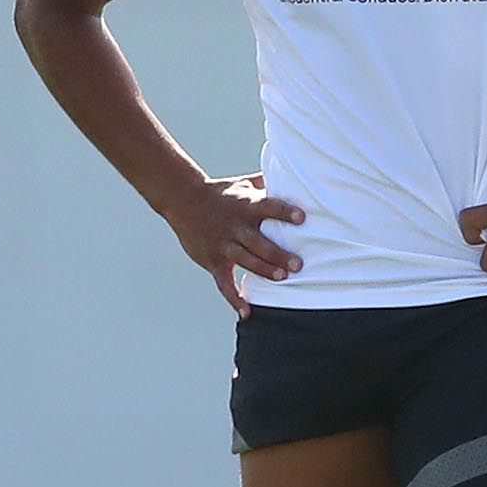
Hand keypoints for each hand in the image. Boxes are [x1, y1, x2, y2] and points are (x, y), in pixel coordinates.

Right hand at [166, 173, 303, 317]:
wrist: (183, 200)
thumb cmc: (220, 192)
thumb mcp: (242, 183)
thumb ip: (266, 183)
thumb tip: (292, 175)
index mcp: (246, 206)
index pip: (269, 207)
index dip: (285, 212)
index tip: (302, 217)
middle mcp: (236, 226)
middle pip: (259, 241)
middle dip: (278, 254)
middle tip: (298, 265)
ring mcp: (224, 244)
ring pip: (246, 260)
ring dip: (264, 270)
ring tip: (282, 278)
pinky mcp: (213, 260)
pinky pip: (224, 283)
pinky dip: (234, 298)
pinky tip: (246, 312)